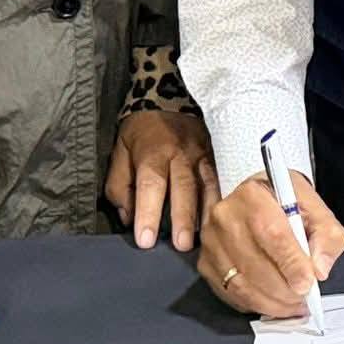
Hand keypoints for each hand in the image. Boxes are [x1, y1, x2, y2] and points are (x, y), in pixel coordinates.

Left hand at [106, 110, 218, 251]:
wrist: (168, 97)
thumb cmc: (141, 131)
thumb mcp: (119, 151)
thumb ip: (119, 185)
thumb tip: (128, 217)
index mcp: (152, 153)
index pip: (149, 186)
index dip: (148, 213)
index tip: (146, 240)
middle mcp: (179, 154)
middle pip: (182, 187)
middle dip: (182, 217)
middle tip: (181, 246)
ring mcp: (201, 154)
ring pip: (207, 184)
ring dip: (206, 213)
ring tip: (206, 238)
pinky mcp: (215, 156)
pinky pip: (221, 179)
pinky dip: (222, 199)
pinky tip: (224, 218)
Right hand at [199, 172, 343, 317]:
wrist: (259, 199)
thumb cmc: (286, 203)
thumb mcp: (316, 209)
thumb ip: (327, 236)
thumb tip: (320, 269)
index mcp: (253, 195)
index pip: (272, 234)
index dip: (291, 264)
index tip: (308, 283)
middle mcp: (225, 216)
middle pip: (254, 264)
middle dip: (284, 289)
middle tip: (305, 299)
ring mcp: (212, 242)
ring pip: (240, 284)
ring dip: (271, 302)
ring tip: (293, 305)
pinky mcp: (206, 263)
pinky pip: (230, 294)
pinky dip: (255, 304)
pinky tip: (273, 303)